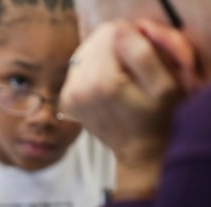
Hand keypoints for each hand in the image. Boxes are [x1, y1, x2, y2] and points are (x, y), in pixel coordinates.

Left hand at [60, 19, 195, 197]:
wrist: (137, 150)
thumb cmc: (156, 118)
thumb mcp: (164, 86)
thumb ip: (143, 55)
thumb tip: (119, 32)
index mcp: (102, 82)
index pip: (109, 34)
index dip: (129, 38)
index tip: (141, 57)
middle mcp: (77, 88)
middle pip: (93, 42)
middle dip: (114, 46)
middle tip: (132, 68)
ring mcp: (68, 95)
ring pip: (84, 53)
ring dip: (103, 58)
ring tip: (120, 77)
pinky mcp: (65, 99)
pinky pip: (78, 68)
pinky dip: (92, 70)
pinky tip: (106, 84)